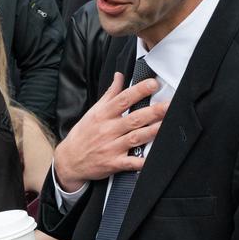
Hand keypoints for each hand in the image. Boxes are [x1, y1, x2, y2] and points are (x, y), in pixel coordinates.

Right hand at [51, 73, 163, 190]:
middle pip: (133, 118)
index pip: (123, 99)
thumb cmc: (84, 134)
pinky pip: (129, 162)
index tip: (153, 84)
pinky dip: (140, 161)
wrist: (69, 160)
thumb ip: (110, 94)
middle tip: (169, 105)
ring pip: (135, 138)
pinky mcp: (113, 163)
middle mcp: (108, 130)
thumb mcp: (93, 111)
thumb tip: (119, 76)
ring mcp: (111, 147)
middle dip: (153, 111)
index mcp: (103, 115)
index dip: (139, 91)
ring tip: (166, 125)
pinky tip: (151, 158)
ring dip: (151, 131)